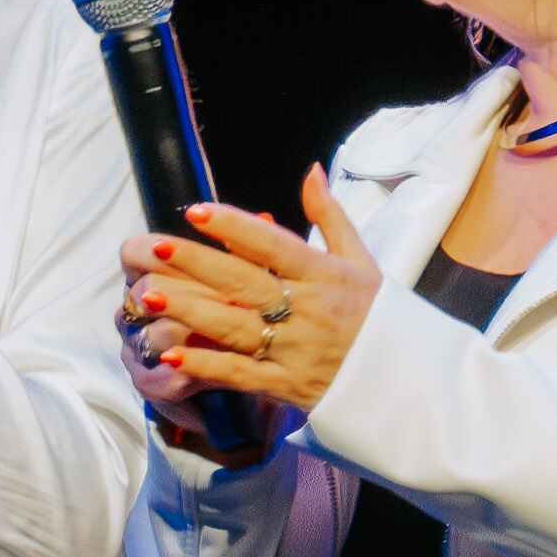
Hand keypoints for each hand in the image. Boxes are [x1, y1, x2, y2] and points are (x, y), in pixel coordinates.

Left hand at [123, 169, 381, 415]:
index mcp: (325, 275)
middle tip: (156, 247)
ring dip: (190, 312)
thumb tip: (309, 171)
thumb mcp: (362, 261)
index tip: (196, 211)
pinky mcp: (287, 385)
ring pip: (235, 328)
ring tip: (148, 296)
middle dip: (198, 265)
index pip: (273, 246)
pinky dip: (206, 366)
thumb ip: (330, 216)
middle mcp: (308, 310)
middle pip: (245, 283)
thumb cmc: (378, 314)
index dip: (234, 227)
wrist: (408, 379)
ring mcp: (296, 349)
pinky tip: (171, 355)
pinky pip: (241, 374)